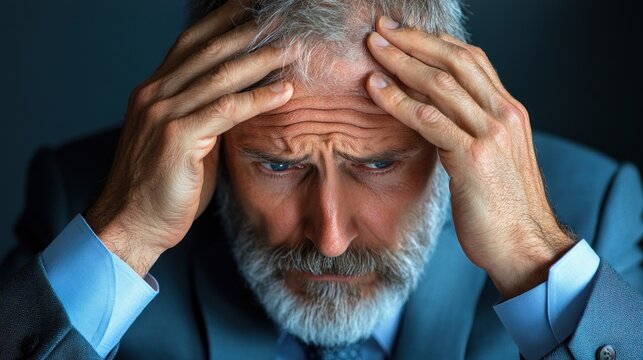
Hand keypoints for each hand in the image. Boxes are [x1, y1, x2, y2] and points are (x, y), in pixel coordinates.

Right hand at [85, 1, 294, 276]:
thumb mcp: (185, 142)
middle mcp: (155, 94)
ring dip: (262, 60)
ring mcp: (162, 113)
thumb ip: (206, 116)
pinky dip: (259, 98)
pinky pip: (226, 110)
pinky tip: (285, 91)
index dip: (223, 22)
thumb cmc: (163, 187)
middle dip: (249, 32)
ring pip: (220, 75)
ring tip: (294, 49)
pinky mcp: (175, 137)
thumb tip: (240, 102)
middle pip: (209, 50)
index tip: (253, 10)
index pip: (192, 43)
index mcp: (155, 91)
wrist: (131, 223)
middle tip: (283, 20)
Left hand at [365, 16, 574, 297]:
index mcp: (509, 111)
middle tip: (381, 29)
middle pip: (454, 61)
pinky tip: (374, 89)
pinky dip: (398, 100)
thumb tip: (438, 117)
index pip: (471, 60)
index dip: (434, 42)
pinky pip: (429, 119)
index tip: (404, 32)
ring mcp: (491, 134)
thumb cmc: (503, 208)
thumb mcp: (493, 159)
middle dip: (414, 41)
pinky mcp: (473, 158)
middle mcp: (504, 114)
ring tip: (372, 49)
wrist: (525, 246)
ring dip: (401, 62)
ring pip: (440, 83)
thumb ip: (472, 131)